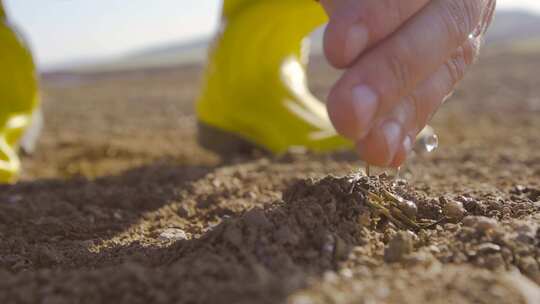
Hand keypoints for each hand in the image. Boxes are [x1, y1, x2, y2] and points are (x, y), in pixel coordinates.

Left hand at [320, 0, 495, 166]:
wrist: (392, 1)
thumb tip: (332, 31)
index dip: (378, 14)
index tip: (338, 49)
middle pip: (439, 28)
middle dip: (391, 73)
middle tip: (348, 113)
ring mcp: (460, 25)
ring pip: (443, 69)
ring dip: (404, 113)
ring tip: (372, 148)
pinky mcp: (448, 60)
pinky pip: (435, 92)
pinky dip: (409, 124)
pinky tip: (386, 153)